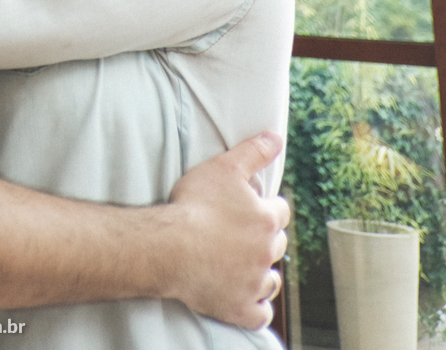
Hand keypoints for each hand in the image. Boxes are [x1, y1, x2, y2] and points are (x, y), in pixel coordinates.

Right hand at [167, 132, 288, 329]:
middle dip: (265, 237)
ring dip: (263, 271)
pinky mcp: (240, 308)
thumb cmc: (194, 204)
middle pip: (277, 244)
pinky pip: (260, 313)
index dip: (266, 206)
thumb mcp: (224, 166)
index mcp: (266, 219)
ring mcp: (254, 283)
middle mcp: (266, 253)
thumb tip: (276, 138)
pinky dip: (257, 306)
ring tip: (245, 263)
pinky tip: (247, 296)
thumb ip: (254, 151)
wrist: (170, 246)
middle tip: (242, 232)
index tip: (251, 207)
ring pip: (272, 280)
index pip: (280, 211)